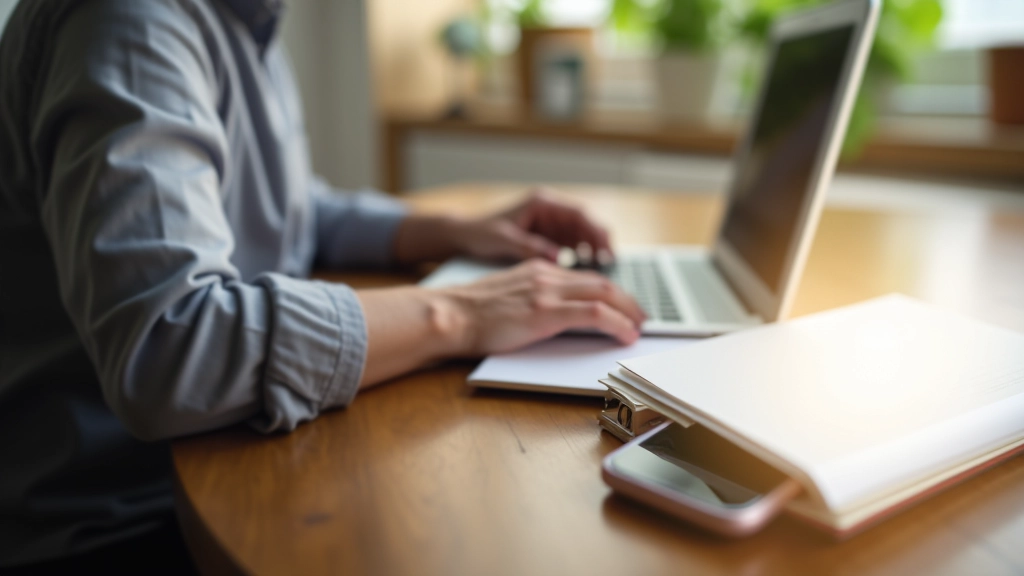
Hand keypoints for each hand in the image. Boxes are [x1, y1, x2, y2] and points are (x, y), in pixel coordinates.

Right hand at [440, 259, 644, 354]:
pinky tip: (624, 334)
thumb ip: (530, 298)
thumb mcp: (506, 296)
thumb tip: (549, 315)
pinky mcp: (547, 311)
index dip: (607, 292)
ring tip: (638, 327)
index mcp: (537, 269)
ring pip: (604, 294)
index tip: (619, 305)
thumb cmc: (469, 314)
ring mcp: (547, 291)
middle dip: (626, 300)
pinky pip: (594, 313)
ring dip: (627, 311)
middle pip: (600, 282)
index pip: (583, 277)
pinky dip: (616, 323)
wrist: (451, 314)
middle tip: (640, 316)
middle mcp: (546, 275)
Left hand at [453, 190, 612, 262]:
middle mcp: (549, 211)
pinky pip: (572, 247)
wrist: (462, 236)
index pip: (579, 213)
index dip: (596, 232)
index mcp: (542, 203)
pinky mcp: (547, 238)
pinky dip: (580, 259)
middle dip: (600, 244)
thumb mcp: (504, 239)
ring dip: (593, 253)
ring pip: (582, 236)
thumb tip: (559, 258)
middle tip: (611, 265)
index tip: (606, 250)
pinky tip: (585, 276)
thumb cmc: (480, 233)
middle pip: (586, 225)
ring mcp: (550, 224)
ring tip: (602, 273)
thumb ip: (530, 247)